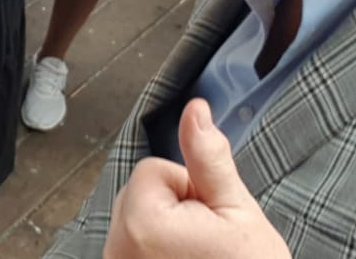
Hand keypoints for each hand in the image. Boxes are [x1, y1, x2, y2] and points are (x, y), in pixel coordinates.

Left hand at [102, 99, 290, 258]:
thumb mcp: (238, 212)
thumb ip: (209, 158)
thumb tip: (196, 112)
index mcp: (142, 223)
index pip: (153, 169)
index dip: (190, 189)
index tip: (211, 221)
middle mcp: (118, 248)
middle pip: (140, 194)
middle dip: (174, 209)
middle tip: (208, 242)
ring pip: (137, 222)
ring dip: (164, 232)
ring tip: (198, 258)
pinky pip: (132, 248)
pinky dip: (155, 253)